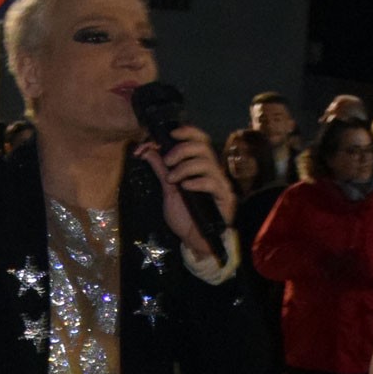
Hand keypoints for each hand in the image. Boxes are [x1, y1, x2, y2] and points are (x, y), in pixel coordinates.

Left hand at [134, 125, 234, 256]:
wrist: (193, 241)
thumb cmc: (184, 217)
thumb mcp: (168, 190)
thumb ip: (161, 170)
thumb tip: (148, 150)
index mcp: (200, 166)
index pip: (200, 140)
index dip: (187, 132)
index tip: (170, 134)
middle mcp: (212, 171)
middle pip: (203, 146)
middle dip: (182, 150)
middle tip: (168, 162)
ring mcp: (219, 183)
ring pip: (206, 162)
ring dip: (185, 167)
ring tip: (172, 179)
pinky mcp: (224, 197)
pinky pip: (212, 182)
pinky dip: (196, 182)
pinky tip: (185, 188)